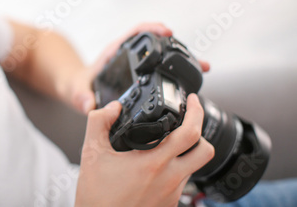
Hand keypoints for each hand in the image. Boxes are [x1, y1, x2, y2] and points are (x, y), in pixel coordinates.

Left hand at [67, 22, 209, 113]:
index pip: (134, 33)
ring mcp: (134, 63)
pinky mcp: (138, 73)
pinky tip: (189, 80)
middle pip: (155, 43)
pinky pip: (159, 67)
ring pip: (160, 55)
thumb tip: (88, 105)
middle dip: (177, 47)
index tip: (166, 31)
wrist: (76, 89)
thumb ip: (80, 96)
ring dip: (180, 58)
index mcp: (113, 52)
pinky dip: (174, 70)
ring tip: (202, 67)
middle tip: (195, 58)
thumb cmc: (76, 85)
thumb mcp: (76, 90)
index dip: (151, 29)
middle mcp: (127, 54)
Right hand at [75, 94, 214, 206]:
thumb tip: (112, 107)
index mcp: (153, 162)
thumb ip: (99, 122)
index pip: (190, 133)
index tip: (191, 100)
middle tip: (189, 118)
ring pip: (194, 166)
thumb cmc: (97, 197)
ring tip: (169, 142)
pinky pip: (182, 182)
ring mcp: (172, 195)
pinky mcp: (169, 206)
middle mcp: (169, 179)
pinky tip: (157, 166)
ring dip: (187, 151)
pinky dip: (175, 169)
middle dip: (201, 129)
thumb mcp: (91, 153)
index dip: (196, 111)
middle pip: (205, 151)